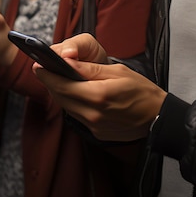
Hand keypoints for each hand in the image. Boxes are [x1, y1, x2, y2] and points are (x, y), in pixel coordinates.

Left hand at [34, 34, 166, 141]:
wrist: (158, 117)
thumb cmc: (141, 90)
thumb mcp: (117, 72)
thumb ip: (89, 69)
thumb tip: (66, 62)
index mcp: (97, 96)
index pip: (62, 85)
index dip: (47, 75)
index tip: (38, 65)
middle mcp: (92, 114)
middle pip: (61, 97)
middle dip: (50, 83)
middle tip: (43, 69)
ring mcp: (94, 126)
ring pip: (67, 107)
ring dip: (59, 93)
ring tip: (56, 79)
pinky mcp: (96, 133)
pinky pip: (77, 115)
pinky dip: (72, 103)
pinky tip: (73, 93)